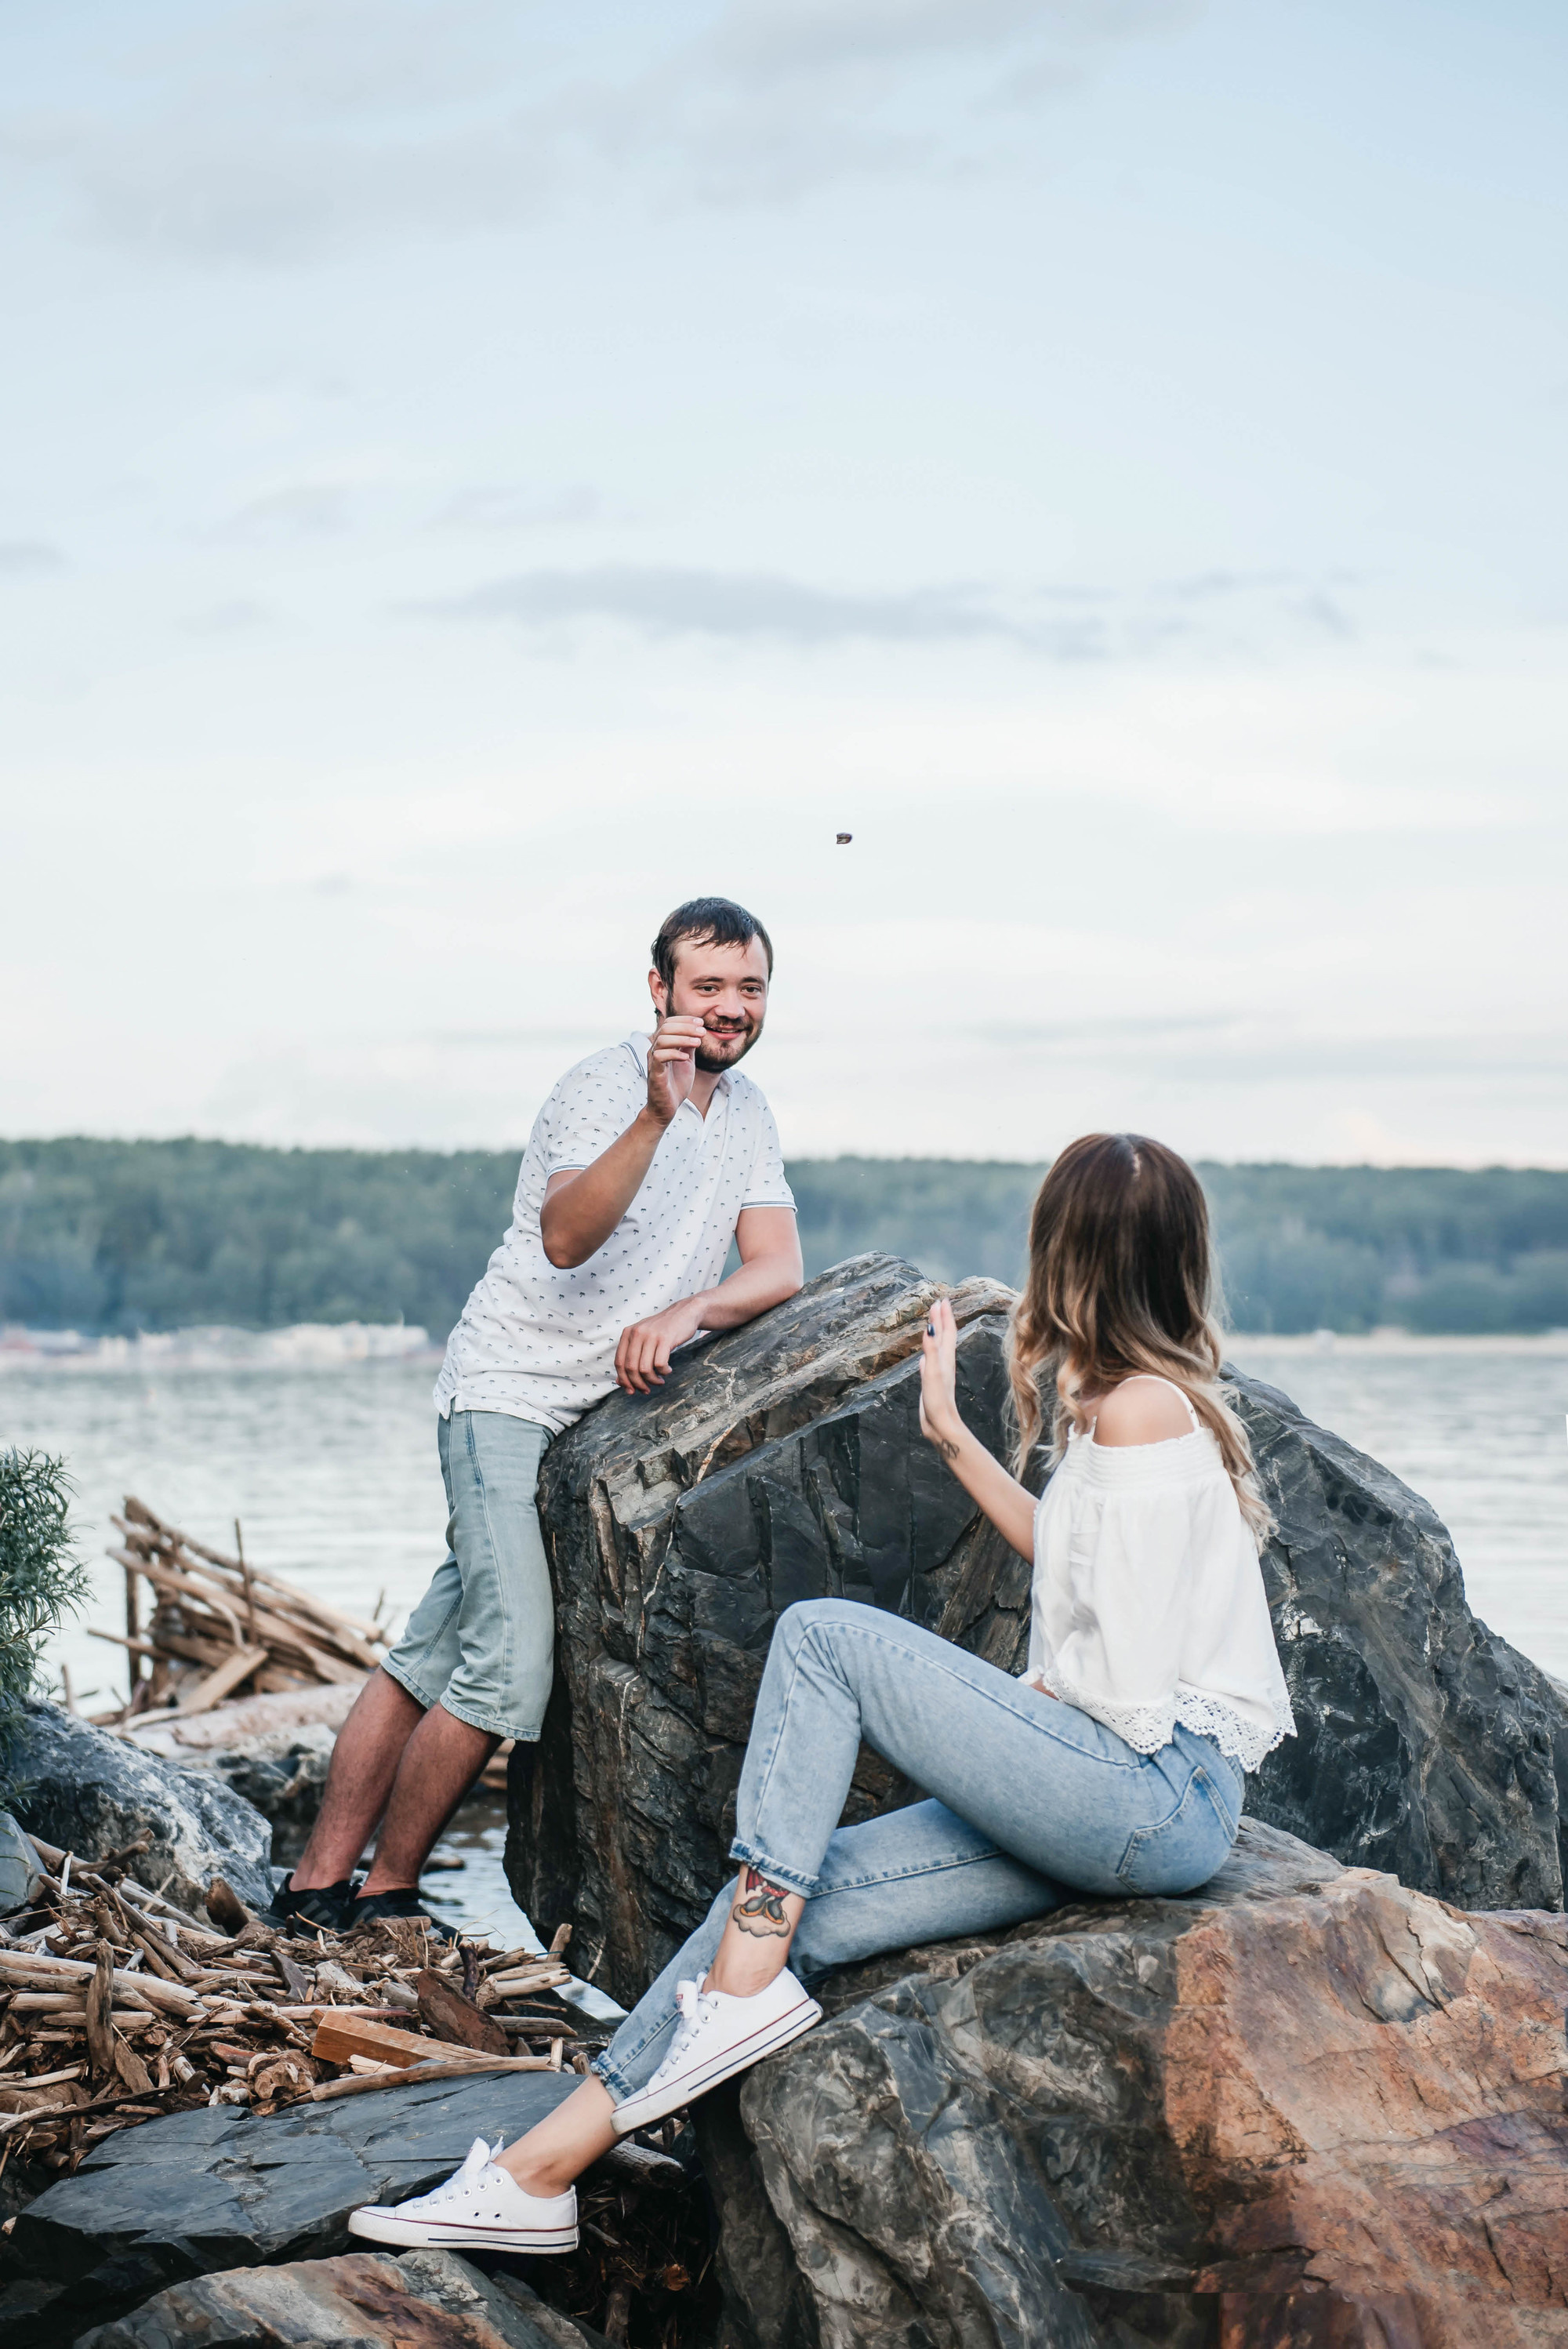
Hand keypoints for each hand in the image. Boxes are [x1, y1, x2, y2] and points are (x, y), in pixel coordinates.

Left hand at [615, 1295, 705, 1393]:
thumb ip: (631, 1357)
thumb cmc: (663, 1330)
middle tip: (647, 1390)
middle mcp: (637, 1333)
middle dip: (638, 1384)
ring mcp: (651, 1335)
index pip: (619, 1362)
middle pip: (631, 1368)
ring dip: (652, 1380)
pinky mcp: (665, 1338)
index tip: (631, 1390)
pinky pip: (659, 1364)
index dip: (624, 1380)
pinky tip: (668, 1370)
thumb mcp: (643, 1339)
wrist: (685, 1313)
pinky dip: (663, 1372)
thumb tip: (620, 1382)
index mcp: (627, 1333)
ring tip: (659, 1381)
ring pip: (645, 1368)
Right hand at [646, 1012, 706, 1125]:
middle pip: (666, 1027)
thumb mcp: (687, 1061)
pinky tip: (686, 1058)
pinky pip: (659, 1057)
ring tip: (698, 1042)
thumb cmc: (676, 1083)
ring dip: (682, 1038)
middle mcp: (655, 1050)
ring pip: (662, 1039)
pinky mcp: (654, 1073)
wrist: (668, 1106)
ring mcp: (653, 1061)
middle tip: (702, 1032)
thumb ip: (689, 1046)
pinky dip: (674, 1054)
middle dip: (686, 1027)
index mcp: (663, 1045)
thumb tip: (697, 1030)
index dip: (685, 1020)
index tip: (701, 1022)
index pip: (670, 1023)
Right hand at [918, 1297, 963, 1457]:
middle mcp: (943, 1363)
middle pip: (944, 1336)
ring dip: (936, 1333)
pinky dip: (928, 1352)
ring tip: (932, 1323)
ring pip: (938, 1347)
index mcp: (945, 1358)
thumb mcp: (932, 1373)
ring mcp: (938, 1372)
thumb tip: (929, 1329)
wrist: (941, 1425)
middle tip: (938, 1304)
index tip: (941, 1300)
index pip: (946, 1332)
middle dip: (941, 1320)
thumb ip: (931, 1351)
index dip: (944, 1316)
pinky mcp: (932, 1382)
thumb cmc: (938, 1400)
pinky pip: (930, 1361)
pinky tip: (925, 1354)